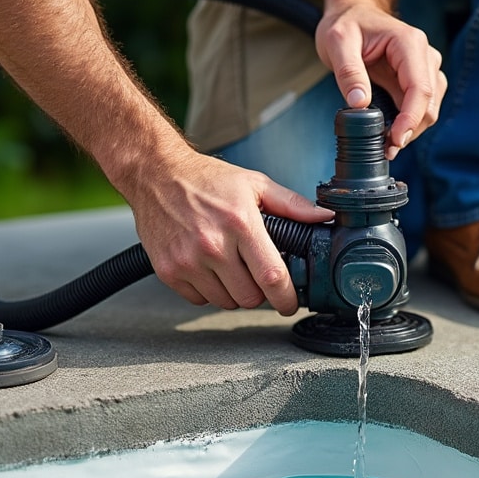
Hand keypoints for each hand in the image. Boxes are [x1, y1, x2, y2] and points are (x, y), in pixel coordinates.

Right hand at [126, 149, 332, 315]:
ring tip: (230, 266)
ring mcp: (188, 260)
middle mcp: (213, 245)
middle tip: (256, 274)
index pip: (272, 277)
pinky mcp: (168, 270)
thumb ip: (292, 205)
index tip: (290, 303)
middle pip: (250, 297)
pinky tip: (208, 268)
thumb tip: (324, 216)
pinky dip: (208, 291)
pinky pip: (199, 300)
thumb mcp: (254, 184)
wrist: (154, 174)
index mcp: (240, 223)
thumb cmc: (206, 179)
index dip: (287, 298)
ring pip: (226, 301)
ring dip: (234, 292)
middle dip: (260, 292)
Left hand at [316, 2, 444, 158]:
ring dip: (410, 130)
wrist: (353, 13)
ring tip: (384, 143)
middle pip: (429, 104)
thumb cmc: (346, 24)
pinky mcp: (420, 80)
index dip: (410, 119)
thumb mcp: (337, 42)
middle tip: (384, 148)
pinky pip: (421, 108)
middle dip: (409, 130)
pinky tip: (389, 133)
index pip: (420, 88)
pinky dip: (407, 124)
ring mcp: (426, 68)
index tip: (394, 140)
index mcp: (409, 43)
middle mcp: (425, 56)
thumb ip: (349, 72)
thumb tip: (360, 104)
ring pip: (429, 110)